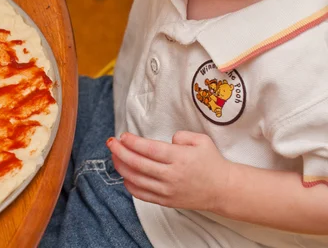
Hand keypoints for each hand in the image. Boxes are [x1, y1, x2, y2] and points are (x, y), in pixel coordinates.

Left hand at [107, 131, 231, 211]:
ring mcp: (167, 190)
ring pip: (136, 179)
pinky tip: (125, 174)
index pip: (149, 149)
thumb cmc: (211, 162)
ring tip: (115, 156)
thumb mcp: (201, 140)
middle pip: (138, 163)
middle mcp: (171, 175)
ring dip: (121, 167)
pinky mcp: (166, 201)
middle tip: (111, 142)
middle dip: (120, 151)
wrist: (223, 189)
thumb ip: (181, 135)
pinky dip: (129, 184)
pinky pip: (142, 194)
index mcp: (179, 158)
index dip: (132, 142)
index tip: (123, 136)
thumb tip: (167, 140)